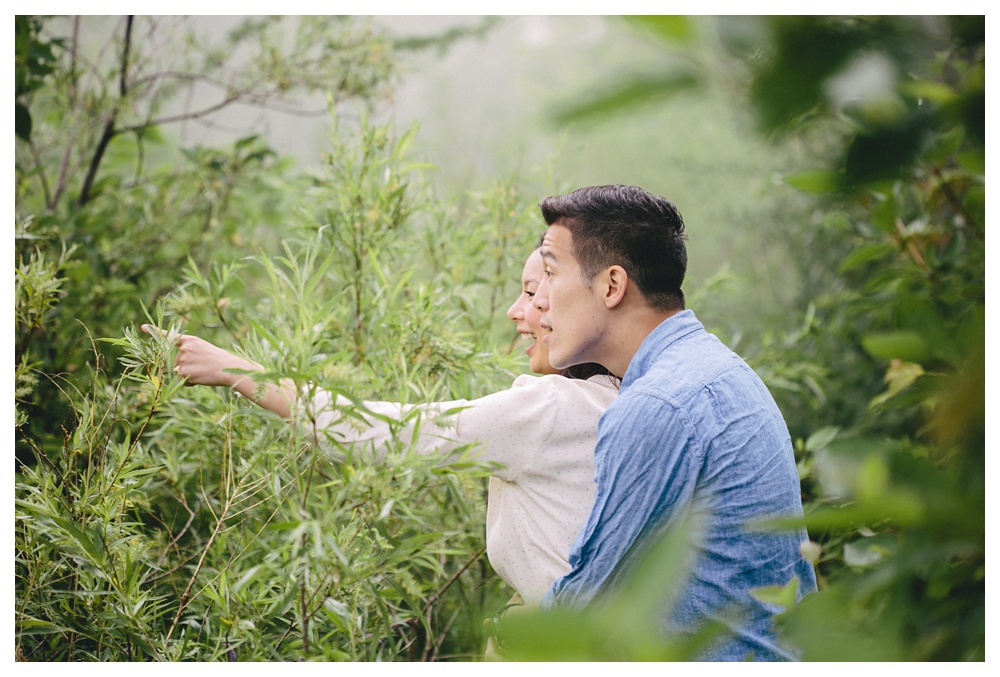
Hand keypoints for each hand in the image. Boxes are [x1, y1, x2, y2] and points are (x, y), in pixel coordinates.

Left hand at [140, 324, 259, 387]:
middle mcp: (184, 348)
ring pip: (179, 371)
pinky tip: (202, 377)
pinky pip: (183, 380)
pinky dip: (191, 381)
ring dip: (189, 375)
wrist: (228, 368)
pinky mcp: (183, 371)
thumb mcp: (204, 350)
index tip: (142, 327)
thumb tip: (176, 369)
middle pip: (177, 361)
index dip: (155, 332)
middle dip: (186, 367)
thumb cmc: (219, 360)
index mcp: (190, 340)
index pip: (170, 336)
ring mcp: (183, 360)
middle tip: (203, 366)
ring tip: (204, 371)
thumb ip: (190, 353)